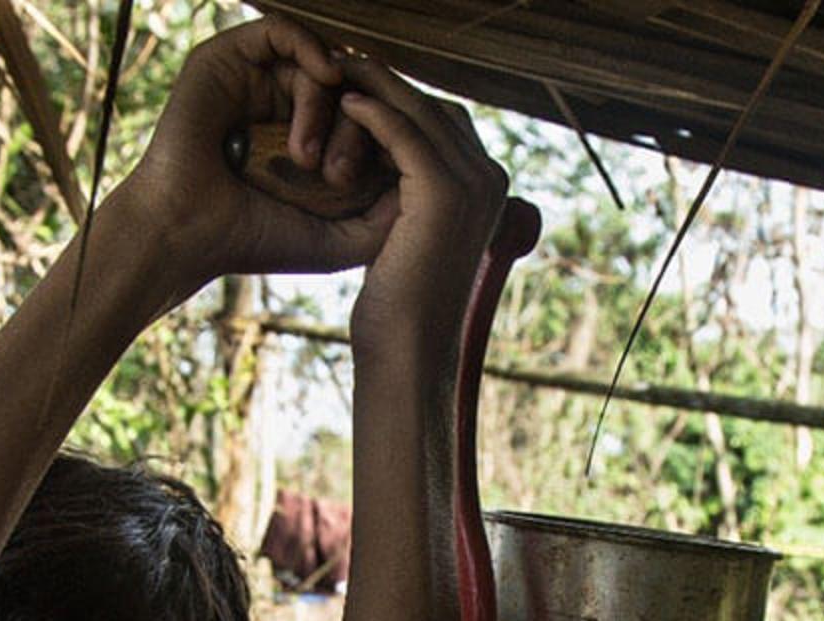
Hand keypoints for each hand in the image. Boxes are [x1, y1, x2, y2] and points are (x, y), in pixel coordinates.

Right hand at [122, 17, 390, 284]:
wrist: (190, 235)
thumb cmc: (256, 239)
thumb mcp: (340, 236)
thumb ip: (389, 215)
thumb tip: (435, 181)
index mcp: (309, 141)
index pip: (364, 119)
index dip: (383, 138)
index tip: (380, 176)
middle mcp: (283, 106)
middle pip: (349, 91)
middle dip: (359, 129)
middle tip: (339, 177)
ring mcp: (255, 80)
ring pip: (321, 67)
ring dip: (328, 108)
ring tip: (307, 161)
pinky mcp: (227, 58)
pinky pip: (284, 32)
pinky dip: (311, 48)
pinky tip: (328, 78)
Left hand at [332, 61, 508, 360]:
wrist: (408, 351)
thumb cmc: (398, 306)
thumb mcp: (406, 238)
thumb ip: (408, 197)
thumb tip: (381, 170)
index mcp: (487, 188)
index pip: (441, 120)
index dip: (398, 99)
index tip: (353, 86)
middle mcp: (491, 180)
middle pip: (433, 107)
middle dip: (385, 83)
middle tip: (337, 66)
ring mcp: (474, 184)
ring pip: (418, 112)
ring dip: (374, 88)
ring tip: (332, 75)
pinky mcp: (445, 192)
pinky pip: (405, 133)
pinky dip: (373, 112)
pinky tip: (343, 104)